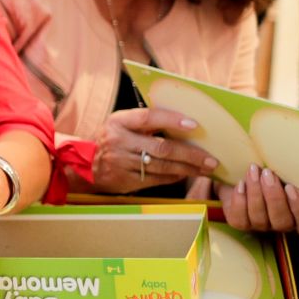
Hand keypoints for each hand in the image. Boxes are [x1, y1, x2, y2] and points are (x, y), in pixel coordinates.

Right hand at [89, 107, 217, 192]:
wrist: (88, 166)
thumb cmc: (114, 139)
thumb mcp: (122, 124)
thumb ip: (146, 122)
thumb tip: (185, 122)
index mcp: (119, 121)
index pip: (148, 117)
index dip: (172, 120)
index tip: (194, 125)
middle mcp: (118, 141)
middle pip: (162, 148)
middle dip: (190, 154)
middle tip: (210, 158)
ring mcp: (121, 163)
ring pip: (162, 166)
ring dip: (187, 168)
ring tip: (205, 168)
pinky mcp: (125, 180)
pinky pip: (156, 179)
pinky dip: (174, 177)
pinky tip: (186, 174)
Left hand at [219, 164, 298, 237]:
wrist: (243, 172)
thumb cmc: (274, 171)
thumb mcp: (289, 172)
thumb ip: (297, 175)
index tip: (291, 187)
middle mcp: (284, 225)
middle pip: (282, 223)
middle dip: (274, 197)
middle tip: (268, 173)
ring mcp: (262, 226)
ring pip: (260, 219)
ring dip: (255, 193)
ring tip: (253, 171)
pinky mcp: (242, 223)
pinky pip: (240, 220)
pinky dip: (240, 200)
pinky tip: (240, 183)